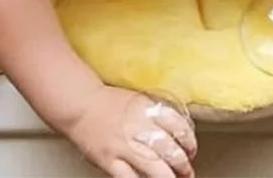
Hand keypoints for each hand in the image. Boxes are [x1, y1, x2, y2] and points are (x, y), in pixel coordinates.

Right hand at [67, 85, 196, 177]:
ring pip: (155, 168)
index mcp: (147, 109)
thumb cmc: (108, 103)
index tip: (191, 149)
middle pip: (170, 150)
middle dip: (183, 165)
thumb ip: (155, 115)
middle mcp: (138, 127)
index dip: (189, 141)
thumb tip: (175, 134)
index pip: (178, 126)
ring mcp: (124, 146)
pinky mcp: (110, 161)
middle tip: (187, 170)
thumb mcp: (138, 100)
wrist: (80, 105)